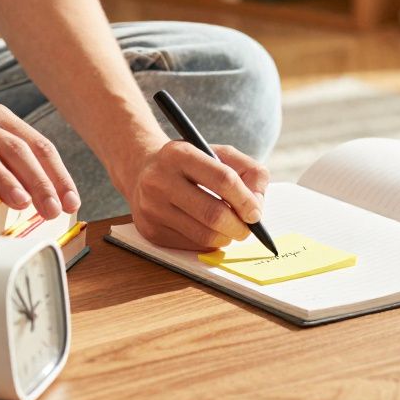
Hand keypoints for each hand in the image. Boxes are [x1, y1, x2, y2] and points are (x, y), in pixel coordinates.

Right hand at [126, 141, 270, 250]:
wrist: (142, 172)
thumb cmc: (190, 164)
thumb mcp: (219, 154)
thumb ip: (248, 172)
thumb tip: (257, 207)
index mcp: (180, 154)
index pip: (223, 179)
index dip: (245, 200)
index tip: (256, 213)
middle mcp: (160, 179)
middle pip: (213, 213)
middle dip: (239, 226)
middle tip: (247, 229)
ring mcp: (152, 207)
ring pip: (203, 235)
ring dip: (225, 237)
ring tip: (229, 229)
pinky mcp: (150, 230)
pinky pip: (191, 246)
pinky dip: (208, 243)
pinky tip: (208, 231)